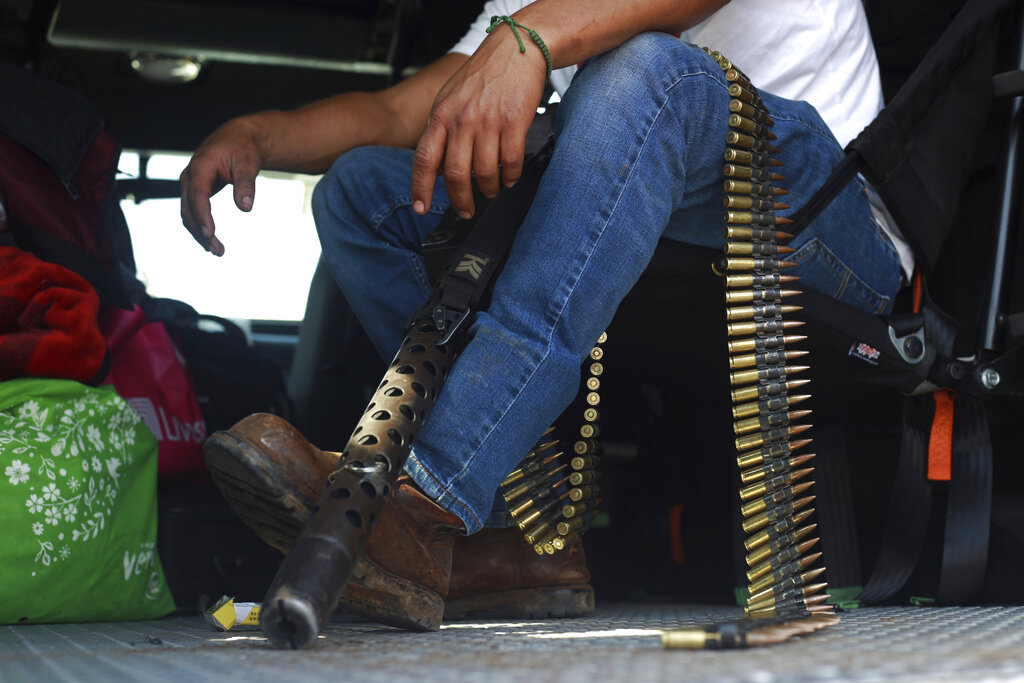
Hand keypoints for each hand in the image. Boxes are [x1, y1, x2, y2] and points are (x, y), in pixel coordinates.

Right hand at [179, 119, 262, 255]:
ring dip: (199, 233)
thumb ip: (246, 185)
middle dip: (201, 232)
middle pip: (189, 209)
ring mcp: (189, 184)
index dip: (203, 216)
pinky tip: (210, 240)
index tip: (210, 234)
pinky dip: (199, 226)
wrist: (236, 139)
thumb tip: (246, 208)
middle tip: (218, 251)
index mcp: (201, 167)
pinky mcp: (194, 190)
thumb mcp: (248, 164)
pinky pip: (192, 211)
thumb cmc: (242, 149)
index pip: (198, 195)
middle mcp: (189, 176)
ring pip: (188, 213)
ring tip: (217, 251)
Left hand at [410, 27, 546, 218]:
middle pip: (456, 174)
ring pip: (485, 172)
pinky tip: (510, 177)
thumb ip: (441, 131)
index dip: (420, 187)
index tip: (420, 207)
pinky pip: (511, 161)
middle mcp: (462, 119)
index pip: (425, 159)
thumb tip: (437, 167)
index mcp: (441, 115)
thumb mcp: (450, 98)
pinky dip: (510, 176)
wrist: (516, 49)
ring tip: (492, 190)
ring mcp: (488, 121)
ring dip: (489, 189)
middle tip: (466, 211)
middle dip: (461, 201)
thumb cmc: (482, 75)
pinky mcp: (514, 121)